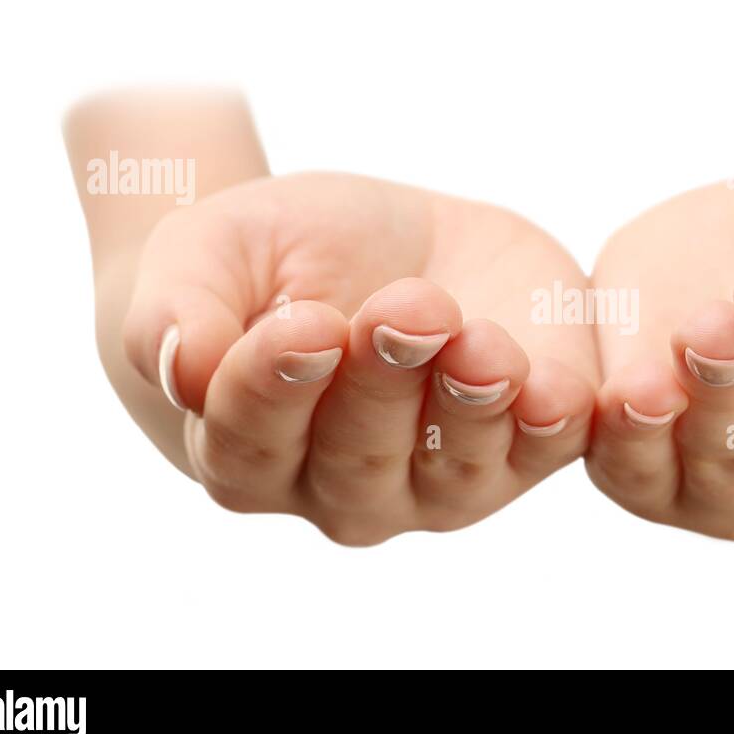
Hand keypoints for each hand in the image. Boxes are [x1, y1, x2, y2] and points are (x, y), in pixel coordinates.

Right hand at [123, 172, 597, 544]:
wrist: (375, 243)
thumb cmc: (272, 261)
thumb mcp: (207, 255)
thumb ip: (175, 313)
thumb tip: (183, 368)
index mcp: (247, 453)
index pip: (251, 440)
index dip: (276, 385)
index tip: (305, 323)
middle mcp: (345, 490)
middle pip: (362, 456)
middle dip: (386, 382)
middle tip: (406, 308)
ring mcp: (442, 481)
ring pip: (459, 466)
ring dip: (473, 405)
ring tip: (479, 342)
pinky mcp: (528, 444)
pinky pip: (548, 451)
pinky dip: (556, 425)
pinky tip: (557, 391)